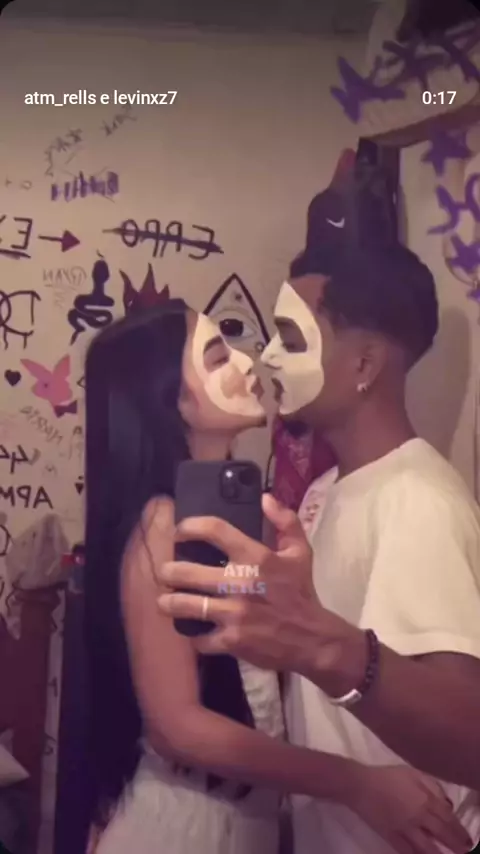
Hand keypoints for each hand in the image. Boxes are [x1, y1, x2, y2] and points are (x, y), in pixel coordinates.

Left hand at [157, 493, 353, 674]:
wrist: (313, 639)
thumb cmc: (301, 592)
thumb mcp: (300, 552)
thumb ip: (286, 521)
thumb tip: (265, 498)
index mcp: (256, 557)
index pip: (214, 530)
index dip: (189, 527)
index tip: (179, 532)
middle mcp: (240, 583)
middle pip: (185, 572)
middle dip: (167, 572)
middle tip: (165, 573)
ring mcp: (233, 614)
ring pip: (184, 605)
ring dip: (168, 603)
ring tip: (165, 601)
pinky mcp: (231, 640)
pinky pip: (198, 638)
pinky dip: (193, 636)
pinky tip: (193, 630)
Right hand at [348, 764, 471, 853]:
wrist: (359, 784)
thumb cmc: (387, 776)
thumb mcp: (413, 772)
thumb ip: (432, 786)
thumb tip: (446, 803)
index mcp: (424, 798)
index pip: (448, 817)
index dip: (459, 830)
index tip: (468, 839)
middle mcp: (418, 815)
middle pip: (441, 833)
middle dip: (455, 845)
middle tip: (465, 852)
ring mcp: (404, 828)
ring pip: (426, 847)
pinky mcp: (391, 836)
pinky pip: (406, 851)